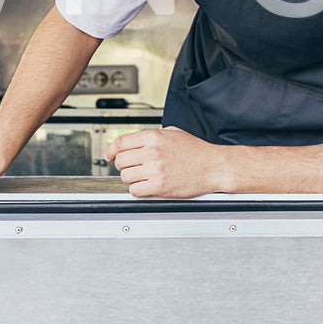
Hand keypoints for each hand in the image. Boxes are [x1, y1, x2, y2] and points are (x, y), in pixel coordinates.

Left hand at [105, 126, 228, 197]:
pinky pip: (135, 191)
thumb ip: (153, 136)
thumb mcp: (173, 133)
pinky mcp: (159, 186)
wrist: (213, 166)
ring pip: (126, 177)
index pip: (121, 143)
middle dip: (124, 165)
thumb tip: (134, 141)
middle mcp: (152, 152)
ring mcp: (155, 170)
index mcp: (154, 137)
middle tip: (133, 167)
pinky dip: (138, 190)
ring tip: (143, 177)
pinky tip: (147, 186)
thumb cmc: (197, 151)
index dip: (111, 150)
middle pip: (121, 161)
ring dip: (132, 178)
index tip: (108, 156)